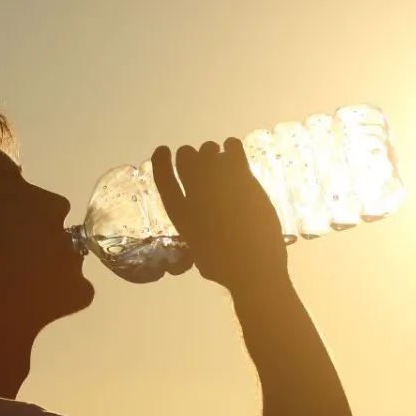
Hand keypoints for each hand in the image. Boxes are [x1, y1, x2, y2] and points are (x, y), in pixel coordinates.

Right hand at [151, 139, 287, 290]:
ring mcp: (219, 182)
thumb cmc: (225, 268)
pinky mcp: (242, 178)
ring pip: (208, 150)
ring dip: (212, 152)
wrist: (254, 266)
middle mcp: (195, 193)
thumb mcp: (199, 253)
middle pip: (186, 158)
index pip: (164, 178)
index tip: (163, 150)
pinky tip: (234, 152)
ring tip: (222, 160)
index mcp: (181, 213)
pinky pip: (233, 148)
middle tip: (203, 163)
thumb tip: (201, 233)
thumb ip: (196, 234)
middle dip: (191, 157)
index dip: (161, 161)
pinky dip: (232, 146)